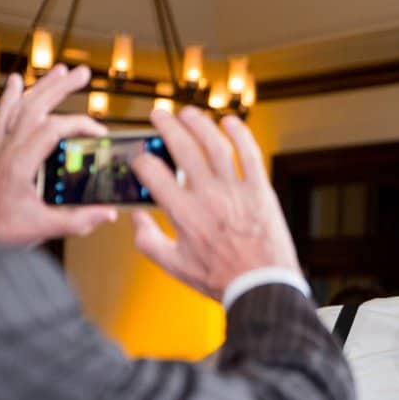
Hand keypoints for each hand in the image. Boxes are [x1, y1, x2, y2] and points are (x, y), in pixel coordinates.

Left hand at [0, 65, 116, 243]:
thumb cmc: (1, 229)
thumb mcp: (44, 228)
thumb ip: (78, 220)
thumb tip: (108, 213)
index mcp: (20, 165)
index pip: (50, 130)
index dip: (78, 126)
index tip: (99, 134)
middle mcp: (10, 151)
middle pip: (35, 108)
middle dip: (59, 88)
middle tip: (81, 74)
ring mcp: (4, 149)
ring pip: (21, 108)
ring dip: (41, 87)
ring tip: (60, 71)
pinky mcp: (2, 152)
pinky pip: (4, 117)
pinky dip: (11, 97)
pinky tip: (17, 83)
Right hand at [130, 106, 301, 300]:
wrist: (262, 285)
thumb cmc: (220, 279)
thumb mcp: (175, 266)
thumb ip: (148, 242)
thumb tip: (136, 220)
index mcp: (184, 214)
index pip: (153, 173)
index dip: (142, 159)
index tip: (141, 157)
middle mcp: (208, 197)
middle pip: (183, 148)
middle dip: (167, 127)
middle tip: (159, 116)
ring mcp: (236, 191)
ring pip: (215, 144)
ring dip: (199, 123)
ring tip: (188, 114)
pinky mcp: (261, 190)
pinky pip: (250, 154)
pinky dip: (239, 134)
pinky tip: (229, 122)